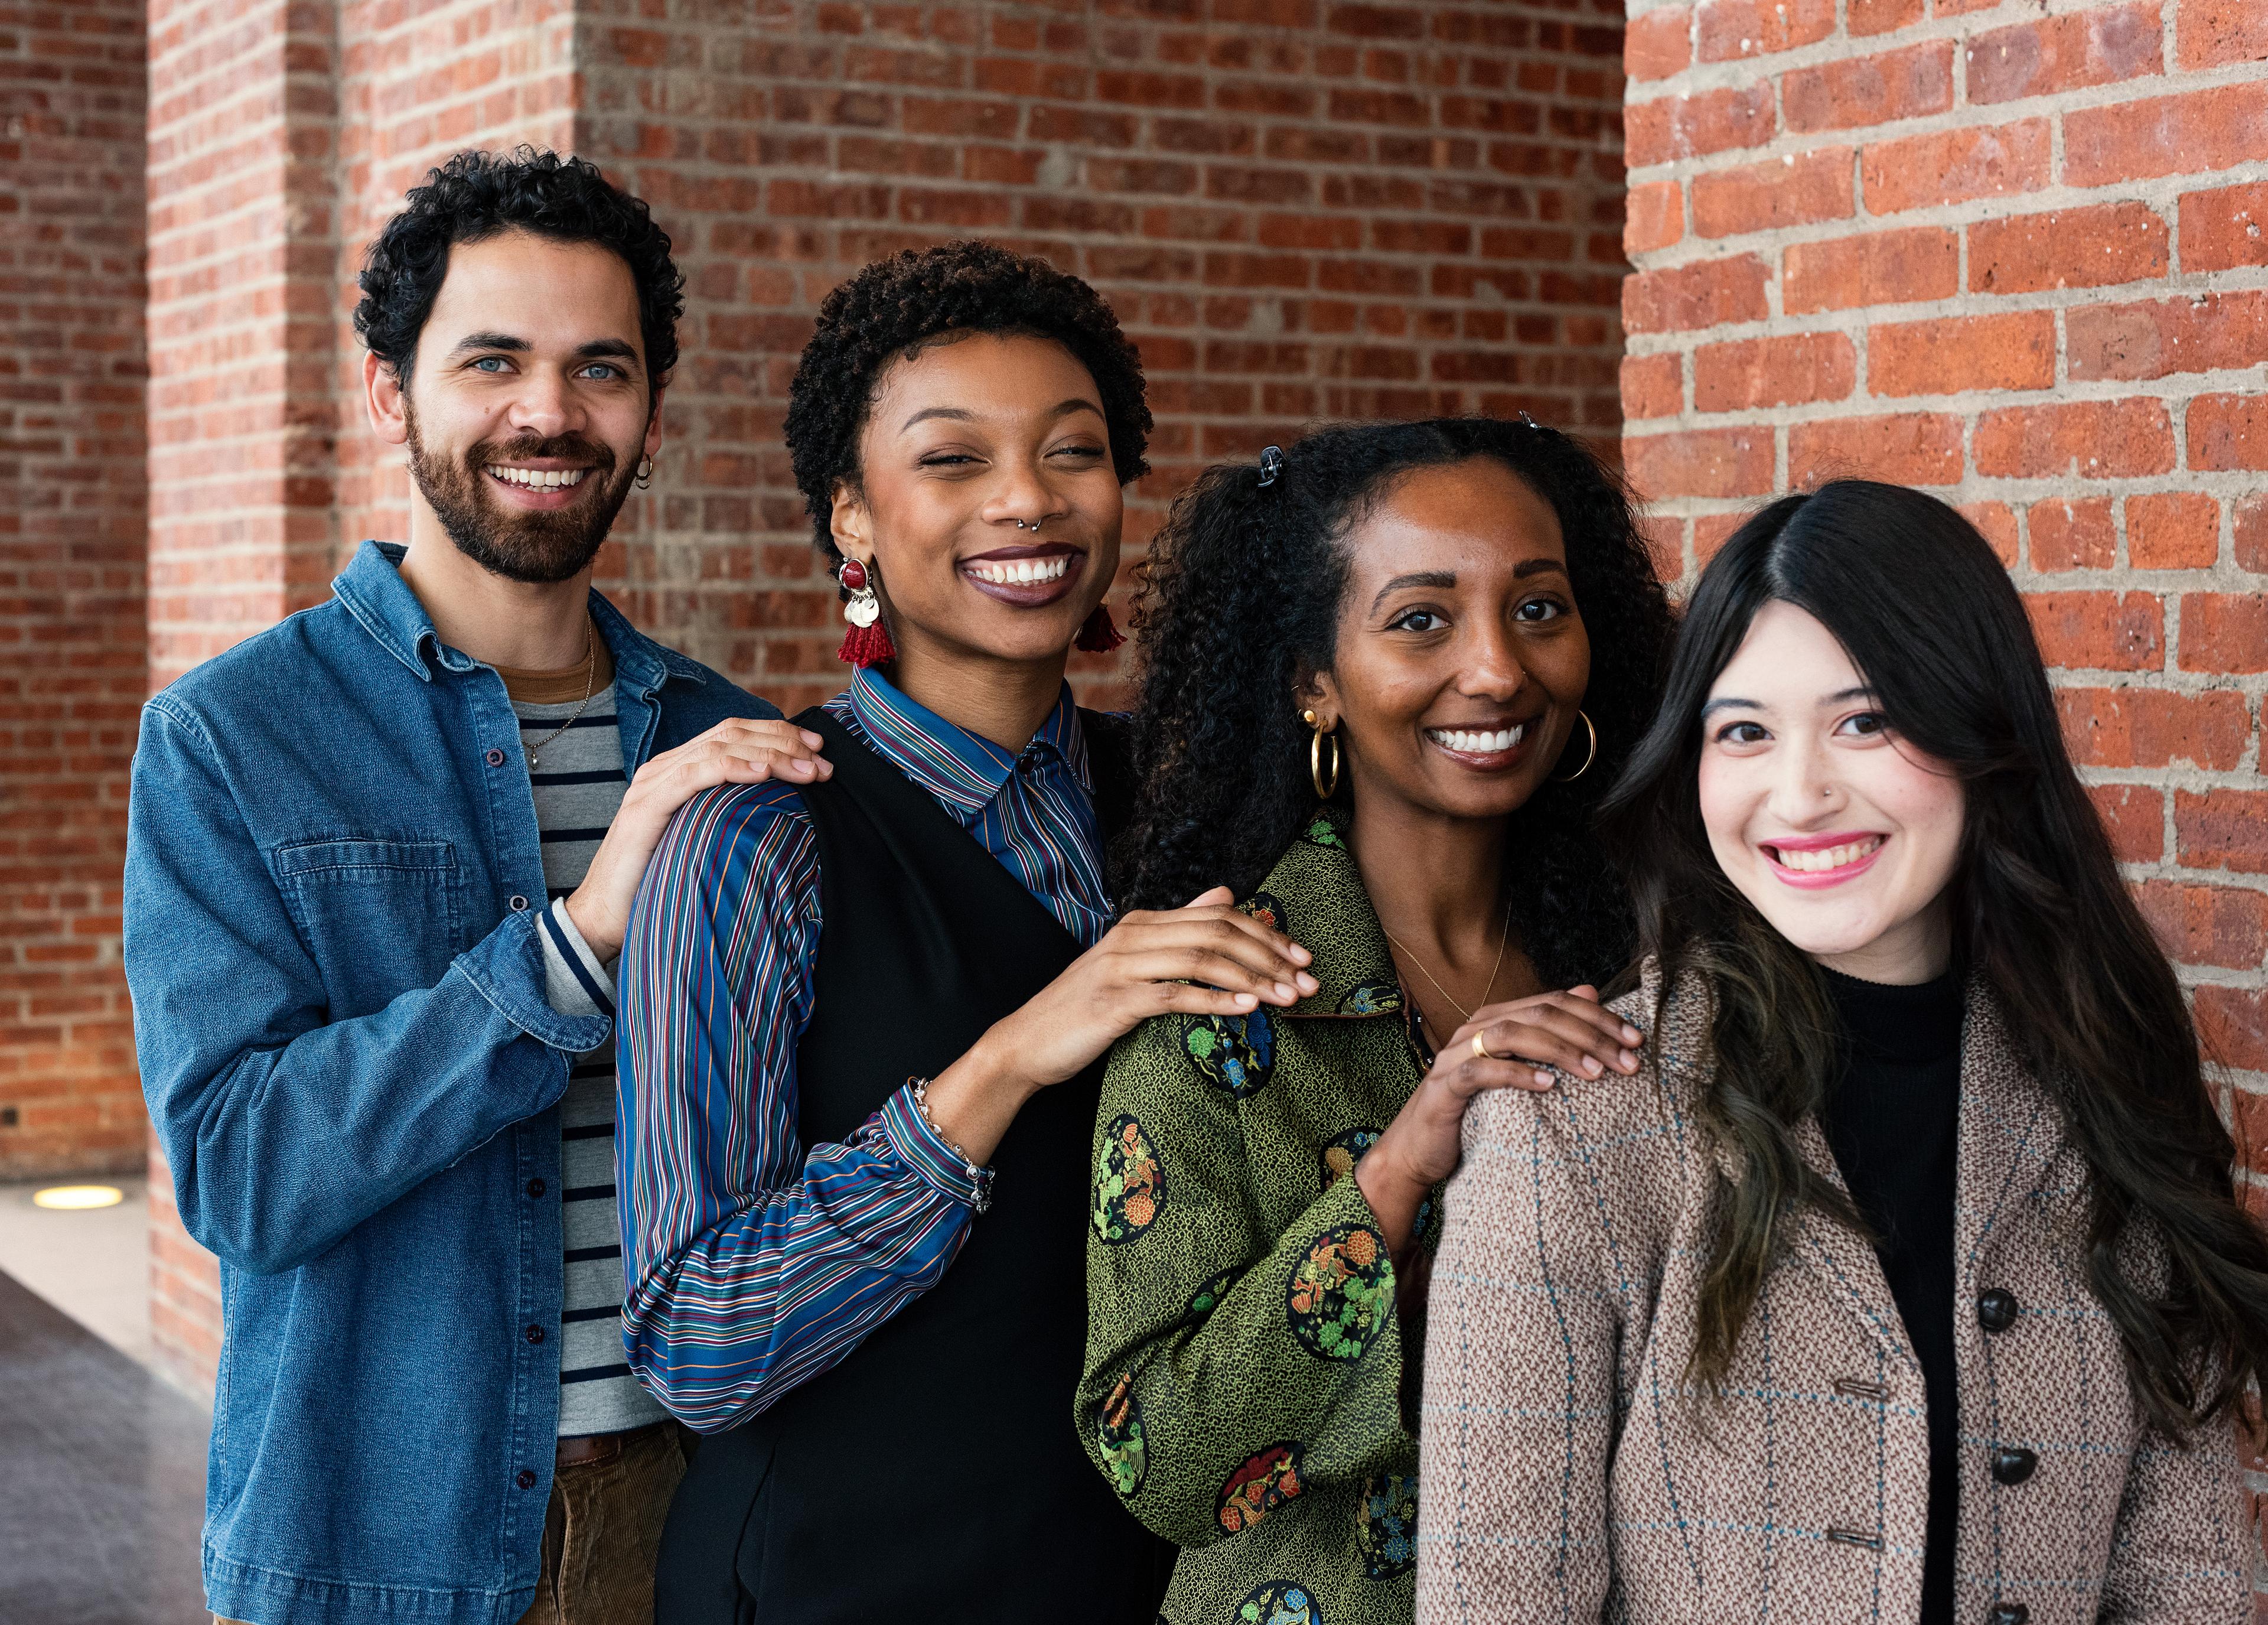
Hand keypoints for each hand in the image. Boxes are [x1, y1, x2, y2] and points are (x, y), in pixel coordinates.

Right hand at [565, 718, 830, 960]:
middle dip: (784, 742)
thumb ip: (732, 816)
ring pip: (719, 748)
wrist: (605, 916)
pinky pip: (694, 774)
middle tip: (823, 762)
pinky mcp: (646, 807)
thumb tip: (785, 811)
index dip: (779, 735)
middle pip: (732, 733)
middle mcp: (665, 768)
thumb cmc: (661, 883)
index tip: (818, 753)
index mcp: (679, 769)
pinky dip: (733, 768)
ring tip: (807, 770)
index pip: (735, 735)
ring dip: (770, 754)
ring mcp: (653, 783)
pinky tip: (763, 773)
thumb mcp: (705, 840)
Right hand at [919, 887, 1319, 1164]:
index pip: (1217, 915)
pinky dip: (1216, 999)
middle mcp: (1132, 936)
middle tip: (1307, 980)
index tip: (1301, 957)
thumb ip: (1179, 928)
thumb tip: (1225, 893)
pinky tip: (1246, 1008)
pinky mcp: (1115, 1001)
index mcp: (1141, 924)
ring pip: (1202, 959)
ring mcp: (1121, 966)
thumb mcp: (1133, 960)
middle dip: (1270, 955)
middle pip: (1216, 932)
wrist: (1026, 1043)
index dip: (1265, 934)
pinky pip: (1175, 995)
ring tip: (1288, 997)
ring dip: (1253, 978)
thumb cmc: (1084, 1008)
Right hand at [1357, 986, 1642, 1251]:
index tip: (1637, 1041)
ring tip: (1597, 1072)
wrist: (1418, 1150)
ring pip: (1513, 1034)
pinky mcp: (1446, 1085)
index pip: (1555, 1003)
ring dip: (1560, 1050)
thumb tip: (1590, 991)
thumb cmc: (1474, 1111)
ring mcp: (1458, 1054)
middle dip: (1590, 1034)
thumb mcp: (1519, 1071)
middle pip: (1540, 1014)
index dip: (1599, 1017)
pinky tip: (1548, 1085)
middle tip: (1628, 1061)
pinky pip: (1482, 1072)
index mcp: (1497, 1018)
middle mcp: (1477, 1028)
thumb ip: (1550, 1033)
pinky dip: (1517, 1074)